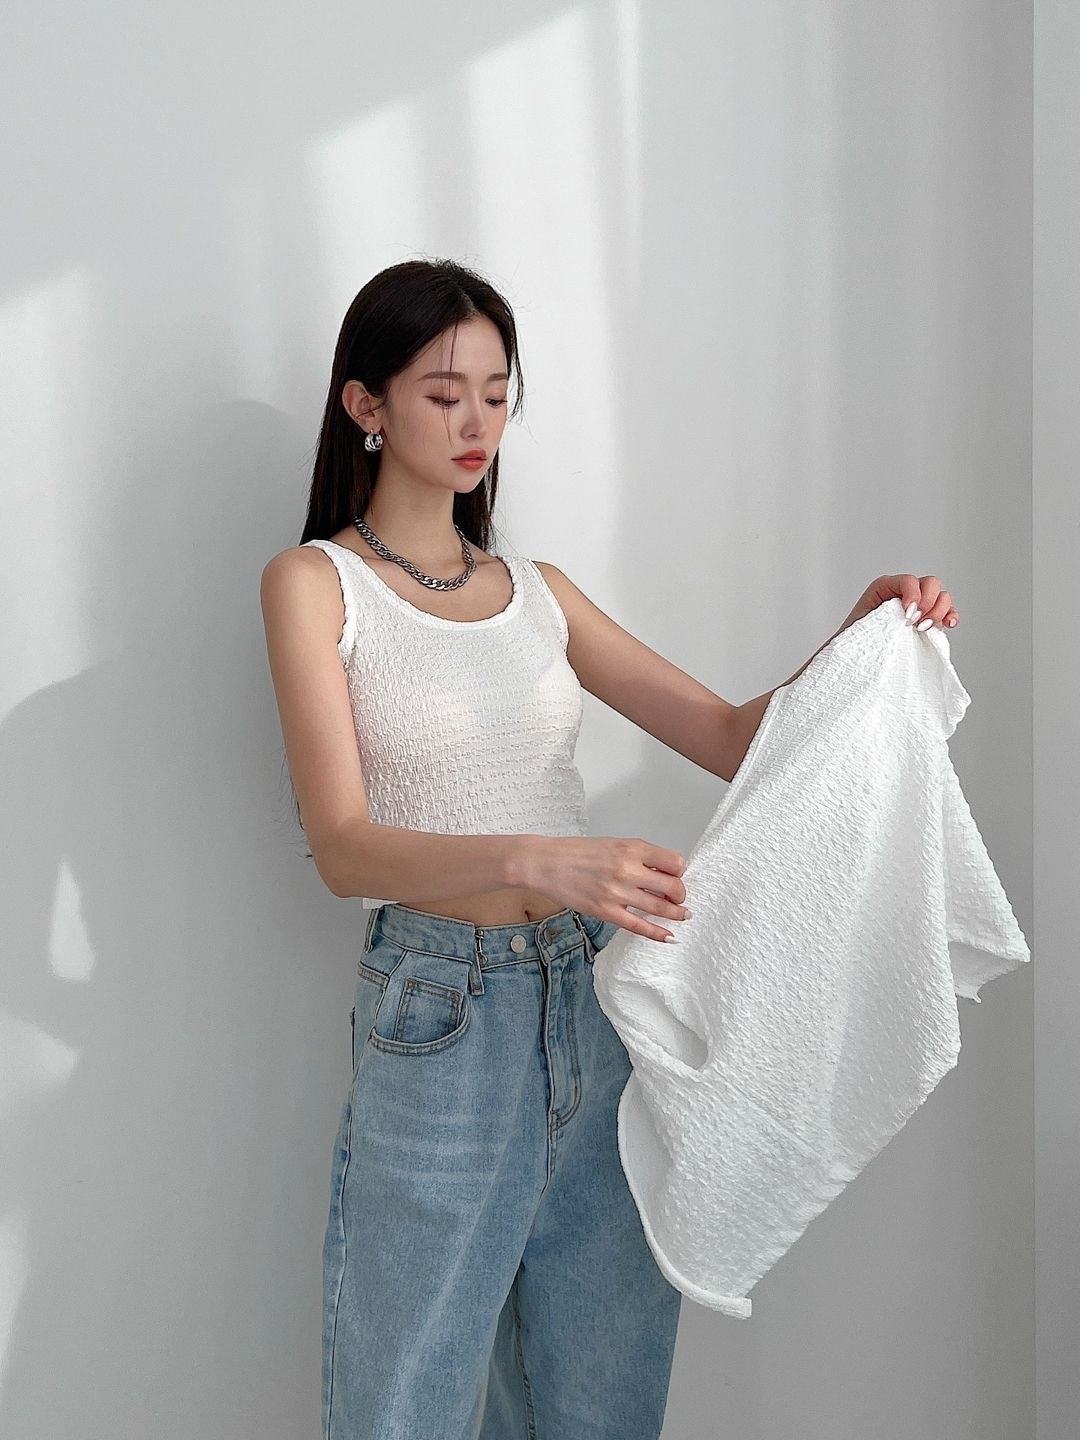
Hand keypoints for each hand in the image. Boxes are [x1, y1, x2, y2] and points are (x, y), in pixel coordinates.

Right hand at [524, 835, 689, 943]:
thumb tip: (663, 871)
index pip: (675, 863)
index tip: (677, 876)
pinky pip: (639, 926)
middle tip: (679, 898)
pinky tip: (668, 936)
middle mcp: (627, 870)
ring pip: (660, 908)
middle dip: (681, 895)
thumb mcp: (613, 844)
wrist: (545, 863)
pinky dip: (657, 933)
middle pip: (673, 887)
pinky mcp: (606, 912)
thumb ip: (638, 856)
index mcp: (631, 849)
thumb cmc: (576, 852)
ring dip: (676, 914)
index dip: (680, 871)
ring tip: (681, 915)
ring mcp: (617, 893)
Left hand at [839, 573, 958, 635]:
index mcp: (886, 587)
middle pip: (930, 583)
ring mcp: (920, 605)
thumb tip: (891, 616)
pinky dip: (951, 616)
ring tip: (925, 628)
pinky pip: (948, 612)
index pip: (908, 580)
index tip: (908, 615)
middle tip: (916, 622)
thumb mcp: (859, 622)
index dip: (913, 594)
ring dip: (939, 611)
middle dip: (928, 602)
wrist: (858, 655)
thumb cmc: (855, 638)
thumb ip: (876, 615)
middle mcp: (905, 592)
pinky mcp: (929, 620)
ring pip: (942, 596)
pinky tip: (948, 625)